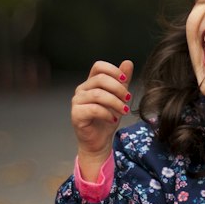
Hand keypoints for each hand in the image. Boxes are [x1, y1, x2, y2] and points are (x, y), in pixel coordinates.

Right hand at [71, 59, 133, 177]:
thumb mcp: (119, 97)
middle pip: (100, 79)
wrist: (100, 140)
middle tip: (128, 99)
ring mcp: (77, 101)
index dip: (113, 70)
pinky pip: (93, 109)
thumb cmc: (107, 119)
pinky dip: (107, 114)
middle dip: (118, 88)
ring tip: (124, 111)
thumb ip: (122, 81)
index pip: (98, 66)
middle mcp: (82, 90)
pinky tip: (113, 119)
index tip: (125, 80)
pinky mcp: (76, 114)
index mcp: (91, 83)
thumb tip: (128, 63)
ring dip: (115, 102)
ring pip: (98, 94)